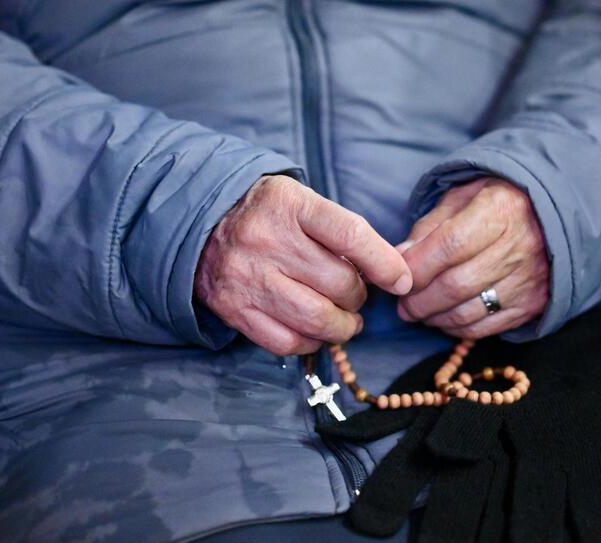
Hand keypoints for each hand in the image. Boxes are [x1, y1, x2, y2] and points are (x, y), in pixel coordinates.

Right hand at [195, 175, 411, 354]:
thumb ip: (343, 231)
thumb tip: (392, 272)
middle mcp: (267, 240)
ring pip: (318, 319)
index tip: (401, 280)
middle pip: (339, 284)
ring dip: (343, 327)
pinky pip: (287, 341)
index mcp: (290, 205)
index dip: (385, 264)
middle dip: (359, 297)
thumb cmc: (268, 215)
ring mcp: (249, 277)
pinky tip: (316, 331)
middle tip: (356, 295)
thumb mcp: (302, 202)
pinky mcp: (234, 309)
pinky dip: (312, 342)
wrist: (199, 224)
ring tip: (345, 320)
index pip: (351, 236)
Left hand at [397, 177, 549, 337]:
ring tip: (419, 312)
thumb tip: (400, 257)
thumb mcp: (462, 197)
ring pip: (469, 311)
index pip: (449, 245)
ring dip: (434, 317)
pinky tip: (444, 319)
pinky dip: (458, 328)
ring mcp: (529, 279)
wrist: (552, 216)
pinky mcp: (533, 304)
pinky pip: (487, 327)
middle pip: (456, 285)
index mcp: (499, 211)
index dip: (417, 266)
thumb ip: (430, 227)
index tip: (397, 276)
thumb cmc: (496, 203)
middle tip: (402, 304)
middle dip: (419, 300)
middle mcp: (519, 246)